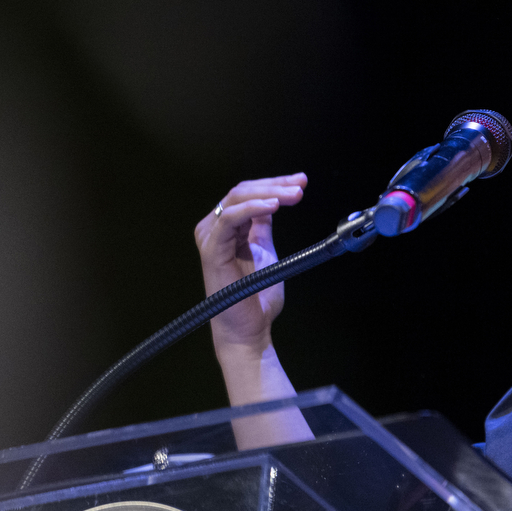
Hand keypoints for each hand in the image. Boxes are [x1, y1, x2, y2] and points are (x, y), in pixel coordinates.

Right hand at [194, 174, 307, 353]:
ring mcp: (211, 237)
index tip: (301, 181)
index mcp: (227, 228)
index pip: (249, 193)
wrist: (250, 329)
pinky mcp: (211, 249)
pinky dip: (252, 208)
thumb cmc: (256, 297)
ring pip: (237, 199)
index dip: (275, 184)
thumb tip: (273, 200)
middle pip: (243, 191)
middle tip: (300, 185)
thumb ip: (262, 227)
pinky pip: (230, 219)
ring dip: (269, 193)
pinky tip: (273, 206)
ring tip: (294, 195)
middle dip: (275, 184)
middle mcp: (215, 228)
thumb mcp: (265, 251)